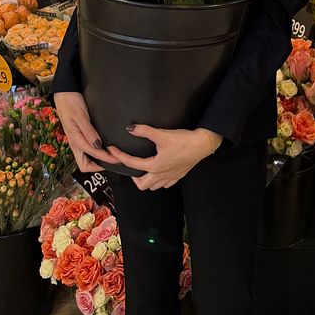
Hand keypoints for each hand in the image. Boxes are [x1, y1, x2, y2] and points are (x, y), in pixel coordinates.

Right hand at [53, 92, 118, 173]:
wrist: (64, 92)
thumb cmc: (72, 102)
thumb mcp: (81, 116)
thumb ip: (89, 132)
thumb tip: (98, 146)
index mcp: (75, 140)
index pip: (93, 155)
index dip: (106, 159)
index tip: (118, 158)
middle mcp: (75, 143)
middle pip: (85, 165)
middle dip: (99, 166)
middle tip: (114, 161)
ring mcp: (76, 140)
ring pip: (86, 159)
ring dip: (98, 160)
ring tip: (112, 156)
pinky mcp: (78, 136)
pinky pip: (86, 150)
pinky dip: (95, 153)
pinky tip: (104, 147)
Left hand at [108, 126, 222, 190]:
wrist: (203, 145)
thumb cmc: (183, 141)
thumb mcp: (162, 134)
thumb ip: (145, 131)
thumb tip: (130, 128)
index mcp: (155, 166)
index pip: (132, 163)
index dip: (120, 156)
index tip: (112, 151)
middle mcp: (161, 175)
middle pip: (142, 185)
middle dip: (134, 178)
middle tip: (131, 167)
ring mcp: (170, 177)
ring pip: (154, 186)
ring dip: (147, 180)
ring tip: (144, 170)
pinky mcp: (179, 175)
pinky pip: (166, 184)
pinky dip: (160, 181)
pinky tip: (160, 172)